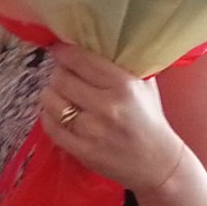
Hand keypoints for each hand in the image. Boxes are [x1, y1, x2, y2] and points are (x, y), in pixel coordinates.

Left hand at [39, 43, 183, 190]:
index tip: (59, 50)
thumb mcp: (145, 86)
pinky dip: (48, 116)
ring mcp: (92, 130)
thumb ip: (123, 64)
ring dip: (50, 94)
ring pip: (51, 101)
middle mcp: (106, 106)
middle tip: (62, 75)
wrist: (158, 164)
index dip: (64, 52)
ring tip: (58, 94)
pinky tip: (56, 113)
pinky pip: (50, 126)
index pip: (80, 60)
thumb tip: (97, 41)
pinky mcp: (82, 150)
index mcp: (124, 85)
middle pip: (61, 78)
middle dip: (58, 74)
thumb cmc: (149, 120)